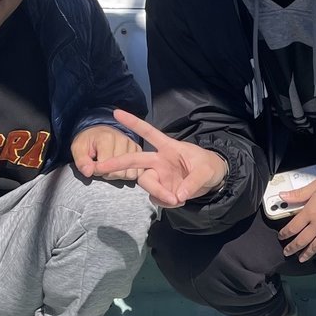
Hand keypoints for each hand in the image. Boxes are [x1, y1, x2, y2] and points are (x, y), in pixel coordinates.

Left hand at [71, 123, 143, 179]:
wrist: (99, 131)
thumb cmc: (88, 141)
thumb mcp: (78, 149)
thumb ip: (81, 161)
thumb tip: (88, 172)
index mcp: (107, 138)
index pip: (106, 166)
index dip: (97, 171)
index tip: (93, 166)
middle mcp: (123, 140)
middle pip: (119, 172)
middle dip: (108, 174)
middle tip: (102, 168)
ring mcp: (133, 145)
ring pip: (130, 174)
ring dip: (119, 175)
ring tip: (111, 168)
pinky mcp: (138, 151)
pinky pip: (138, 171)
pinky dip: (129, 173)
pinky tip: (120, 168)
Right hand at [86, 108, 227, 206]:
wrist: (215, 179)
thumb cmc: (209, 167)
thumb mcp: (206, 171)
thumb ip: (193, 182)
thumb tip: (178, 195)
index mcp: (169, 148)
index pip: (149, 133)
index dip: (134, 123)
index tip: (116, 112)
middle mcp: (160, 161)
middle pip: (135, 161)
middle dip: (117, 163)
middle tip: (101, 167)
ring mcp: (159, 176)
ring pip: (146, 184)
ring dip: (158, 194)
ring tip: (177, 199)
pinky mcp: (162, 189)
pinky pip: (157, 197)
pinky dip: (165, 202)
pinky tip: (178, 200)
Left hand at [277, 176, 315, 262]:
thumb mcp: (315, 186)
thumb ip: (298, 194)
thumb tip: (282, 196)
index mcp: (309, 212)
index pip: (293, 227)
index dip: (285, 233)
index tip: (281, 237)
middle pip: (301, 240)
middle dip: (292, 248)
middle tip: (286, 252)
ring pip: (314, 246)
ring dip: (305, 254)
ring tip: (300, 259)